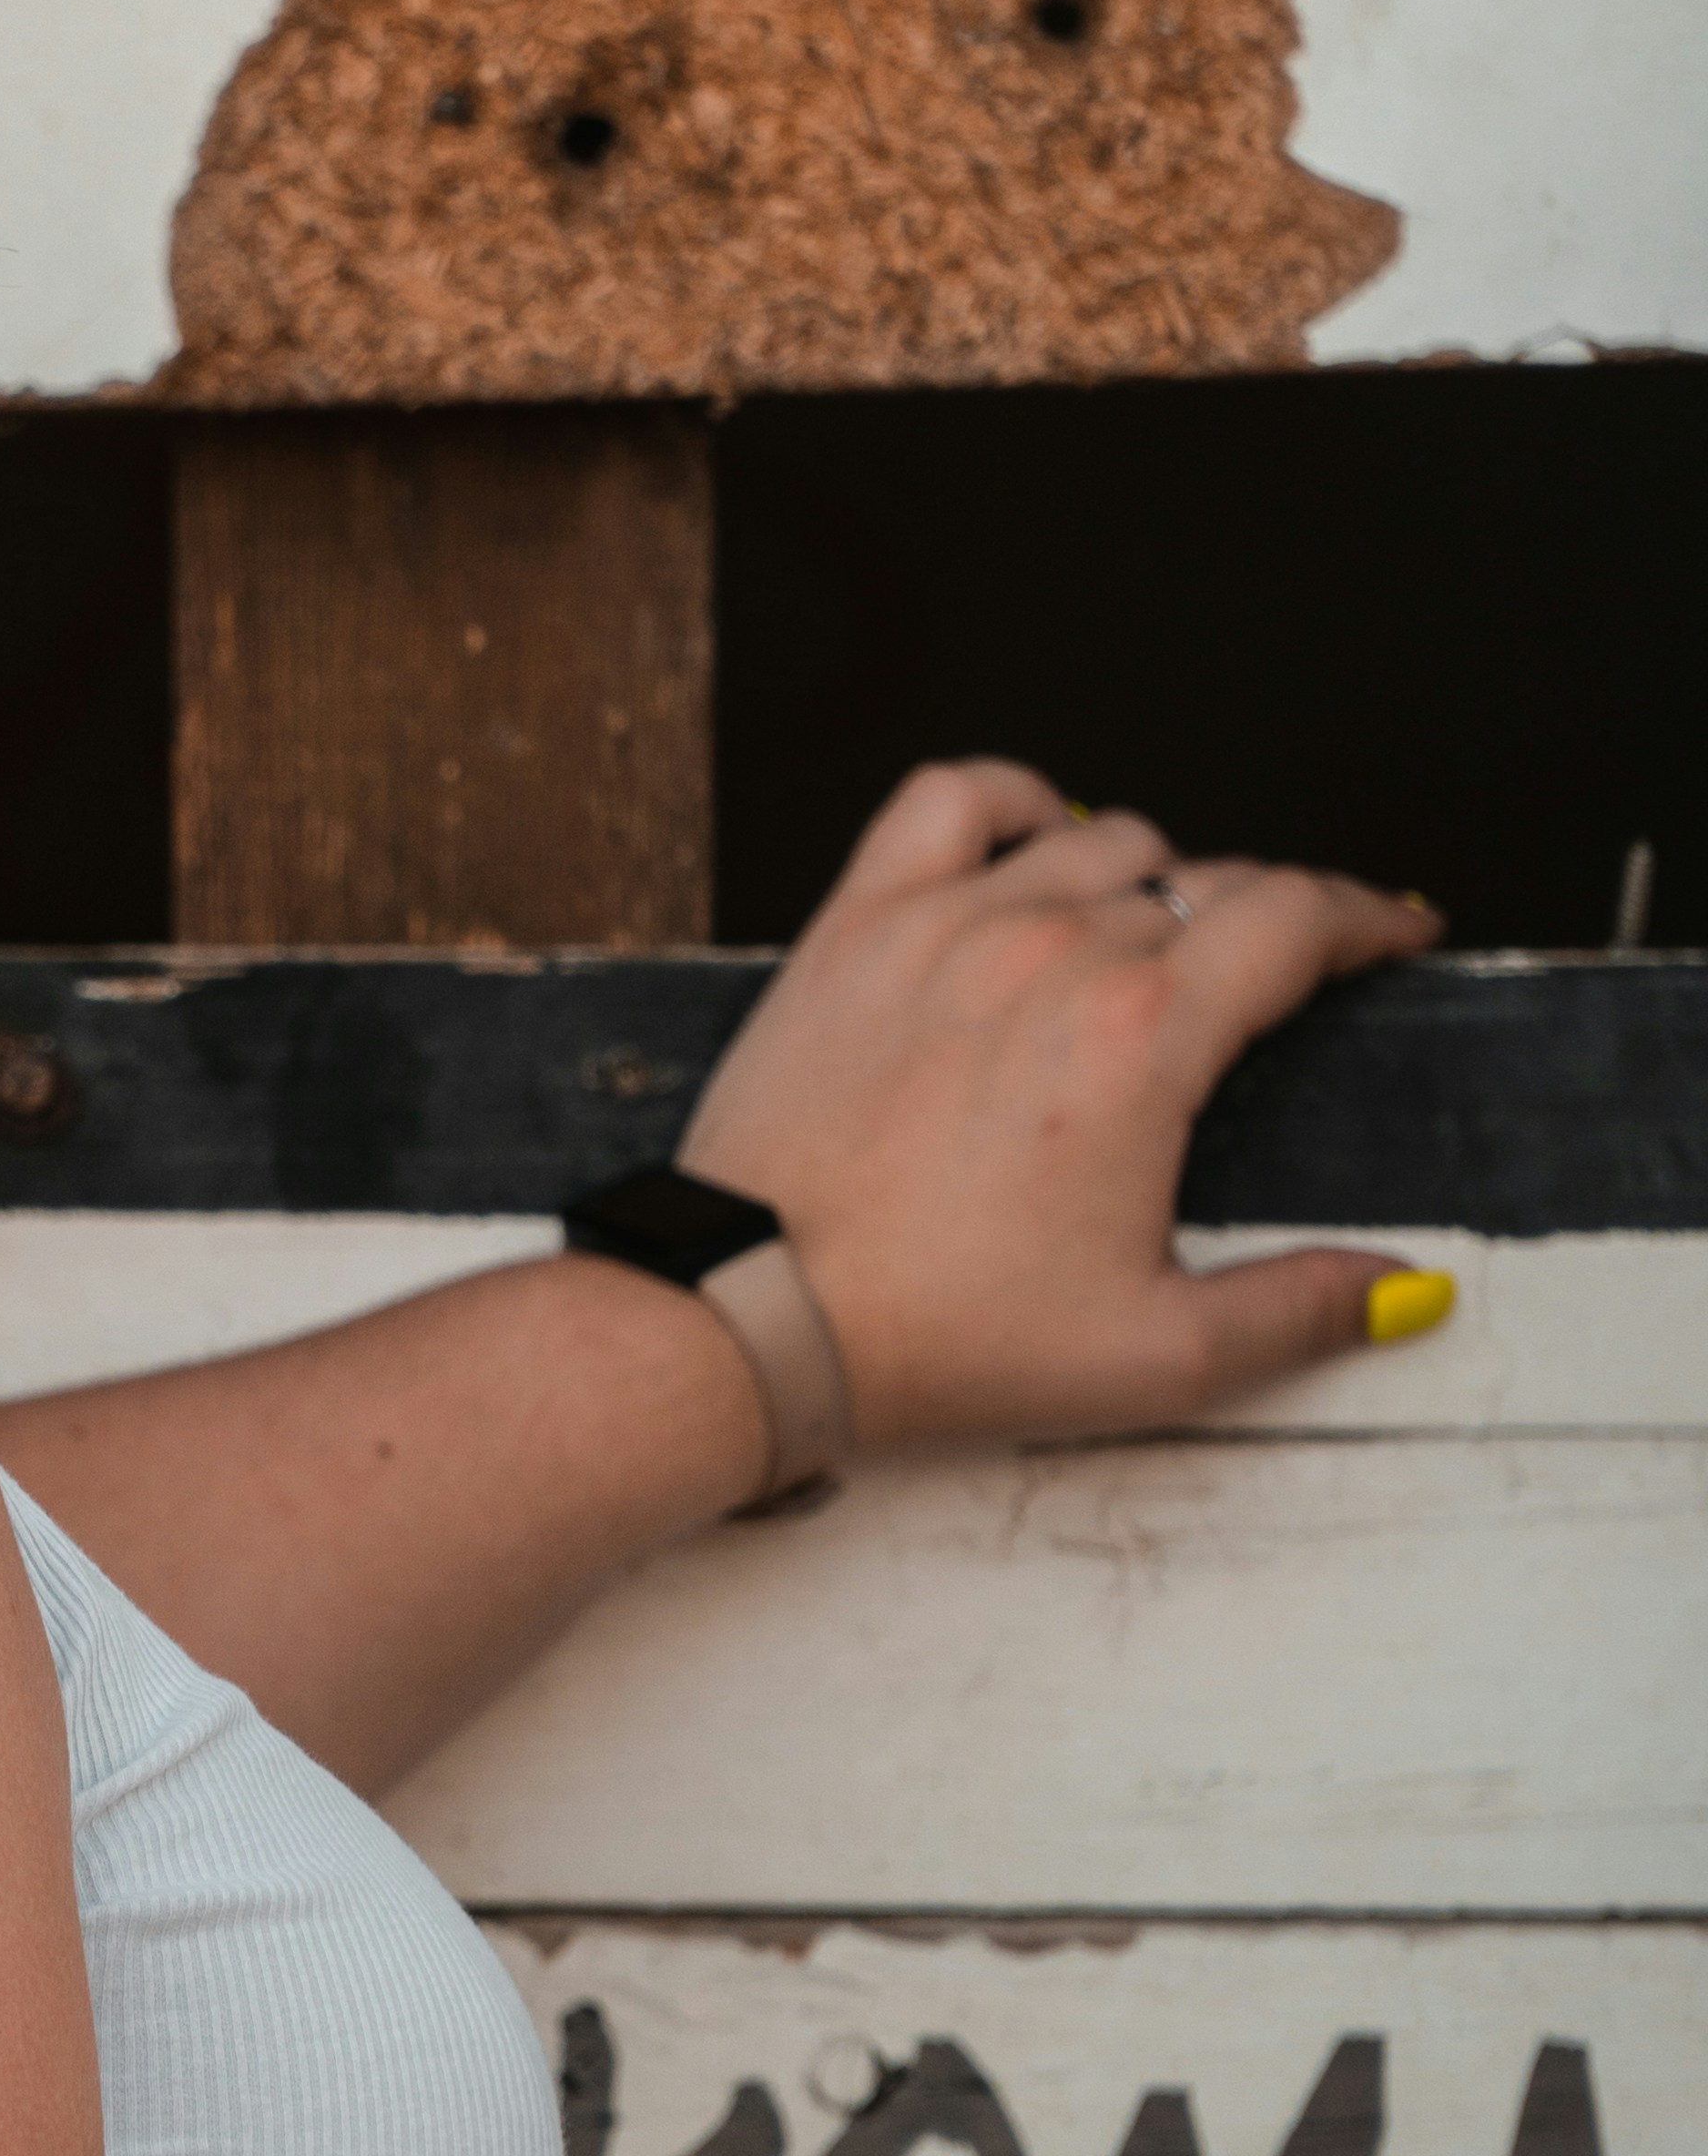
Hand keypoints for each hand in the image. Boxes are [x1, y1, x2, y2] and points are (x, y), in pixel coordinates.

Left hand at [677, 758, 1443, 1449]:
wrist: (757, 1317)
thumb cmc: (934, 1333)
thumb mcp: (1154, 1354)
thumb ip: (1297, 1309)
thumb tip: (1399, 1285)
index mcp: (1139, 1039)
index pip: (1293, 920)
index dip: (1363, 917)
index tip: (1388, 931)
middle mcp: (1048, 955)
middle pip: (1203, 883)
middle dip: (1263, 920)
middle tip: (1274, 975)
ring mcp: (944, 926)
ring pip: (1095, 841)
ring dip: (1150, 876)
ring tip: (1158, 936)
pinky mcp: (855, 927)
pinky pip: (946, 802)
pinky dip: (1008, 801)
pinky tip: (1033, 839)